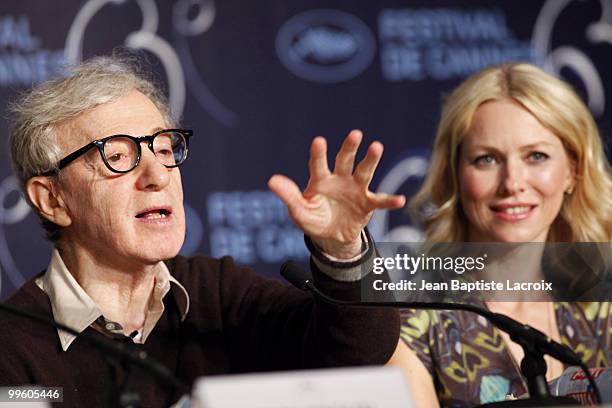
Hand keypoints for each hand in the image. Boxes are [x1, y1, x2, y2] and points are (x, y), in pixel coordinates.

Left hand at [268, 130, 404, 258]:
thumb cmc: (314, 218)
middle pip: (345, 160)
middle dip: (350, 147)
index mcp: (320, 180)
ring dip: (370, 160)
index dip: (319, 154)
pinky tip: (400, 200)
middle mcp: (340, 179)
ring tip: (377, 146)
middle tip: (355, 134)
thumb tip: (272, 180)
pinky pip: (380, 201)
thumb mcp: (299, 211)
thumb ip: (289, 195)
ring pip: (364, 172)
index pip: (318, 165)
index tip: (319, 141)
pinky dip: (390, 201)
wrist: (332, 237)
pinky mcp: (367, 203)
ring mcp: (355, 189)